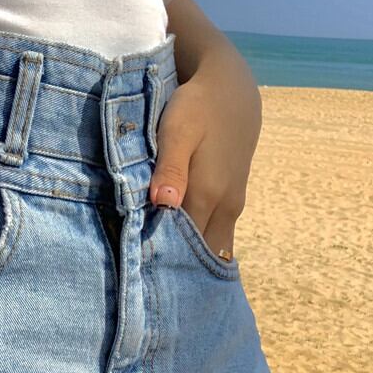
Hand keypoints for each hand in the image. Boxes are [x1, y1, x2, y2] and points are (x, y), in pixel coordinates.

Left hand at [148, 47, 261, 258]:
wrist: (233, 91)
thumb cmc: (197, 107)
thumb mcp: (179, 130)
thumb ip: (171, 168)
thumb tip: (164, 204)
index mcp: (207, 195)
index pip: (183, 246)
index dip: (161, 261)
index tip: (139, 275)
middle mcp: (223, 209)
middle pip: (200, 256)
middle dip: (177, 270)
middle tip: (147, 281)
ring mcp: (232, 208)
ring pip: (212, 250)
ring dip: (190, 261)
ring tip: (161, 272)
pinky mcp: (233, 203)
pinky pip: (217, 237)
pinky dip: (200, 248)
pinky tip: (178, 252)